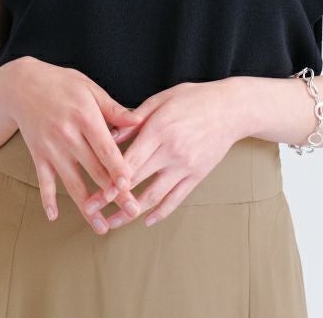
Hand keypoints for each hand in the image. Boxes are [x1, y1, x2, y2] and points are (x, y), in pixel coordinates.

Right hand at [0, 57, 144, 234]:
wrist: (20, 84)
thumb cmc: (61, 83)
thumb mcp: (89, 88)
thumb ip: (113, 109)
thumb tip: (139, 120)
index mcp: (84, 117)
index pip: (106, 149)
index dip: (118, 169)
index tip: (131, 186)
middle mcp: (68, 136)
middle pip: (94, 170)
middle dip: (113, 194)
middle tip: (131, 212)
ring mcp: (51, 148)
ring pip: (72, 183)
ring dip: (87, 208)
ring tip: (102, 227)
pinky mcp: (38, 155)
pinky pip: (44, 181)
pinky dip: (47, 200)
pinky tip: (54, 217)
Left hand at [81, 80, 240, 229]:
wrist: (231, 109)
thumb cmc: (194, 98)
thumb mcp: (162, 99)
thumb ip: (135, 118)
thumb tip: (110, 134)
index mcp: (159, 129)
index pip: (129, 159)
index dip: (109, 178)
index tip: (93, 190)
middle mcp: (172, 151)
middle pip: (137, 180)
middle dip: (112, 198)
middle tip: (91, 210)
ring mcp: (185, 166)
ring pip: (154, 196)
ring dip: (132, 212)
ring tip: (113, 223)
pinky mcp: (197, 175)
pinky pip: (177, 199)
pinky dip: (161, 212)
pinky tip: (146, 220)